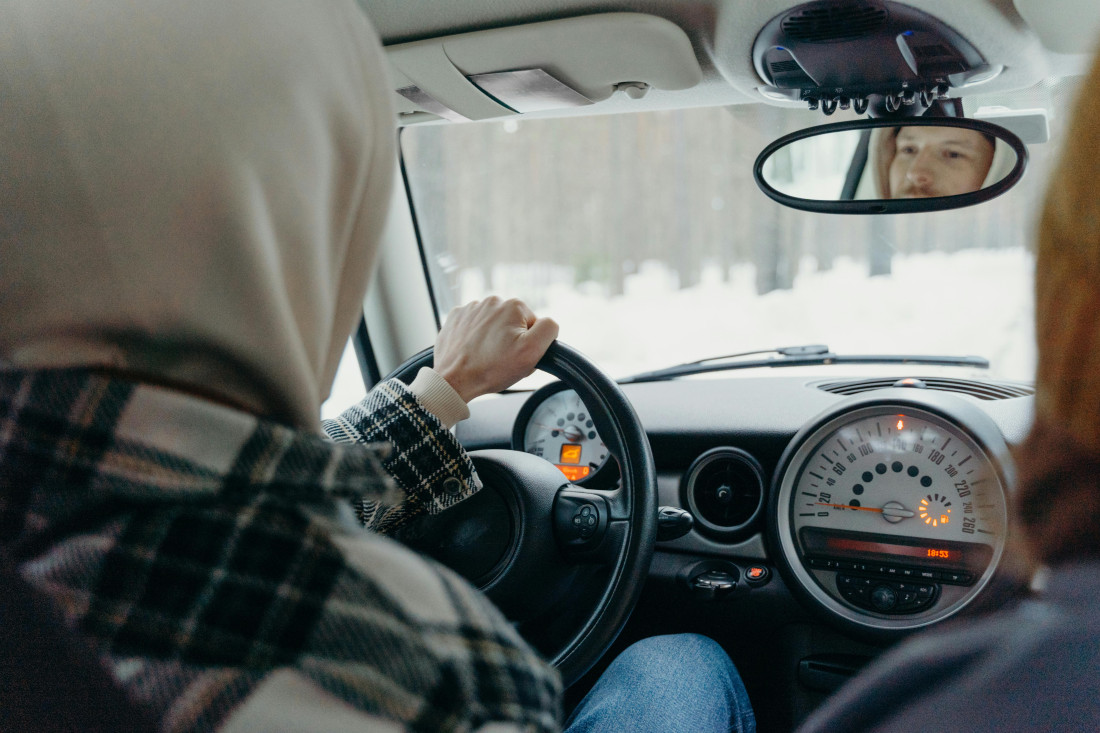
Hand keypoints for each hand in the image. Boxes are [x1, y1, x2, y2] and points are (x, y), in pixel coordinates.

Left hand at [434, 297, 558, 401]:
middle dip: (510, 339)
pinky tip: (473, 350)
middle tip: (501, 358)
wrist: (454, 380)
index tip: (516, 355)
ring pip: (492, 324)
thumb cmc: (492, 369)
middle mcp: (491, 301)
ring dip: (492, 338)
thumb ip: (548, 330)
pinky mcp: (456, 318)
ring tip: (485, 356)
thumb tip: (549, 322)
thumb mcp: (532, 352)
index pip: (533, 325)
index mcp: (513, 305)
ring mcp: (471, 308)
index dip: (528, 343)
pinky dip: (475, 337)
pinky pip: (473, 325)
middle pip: (512, 323)